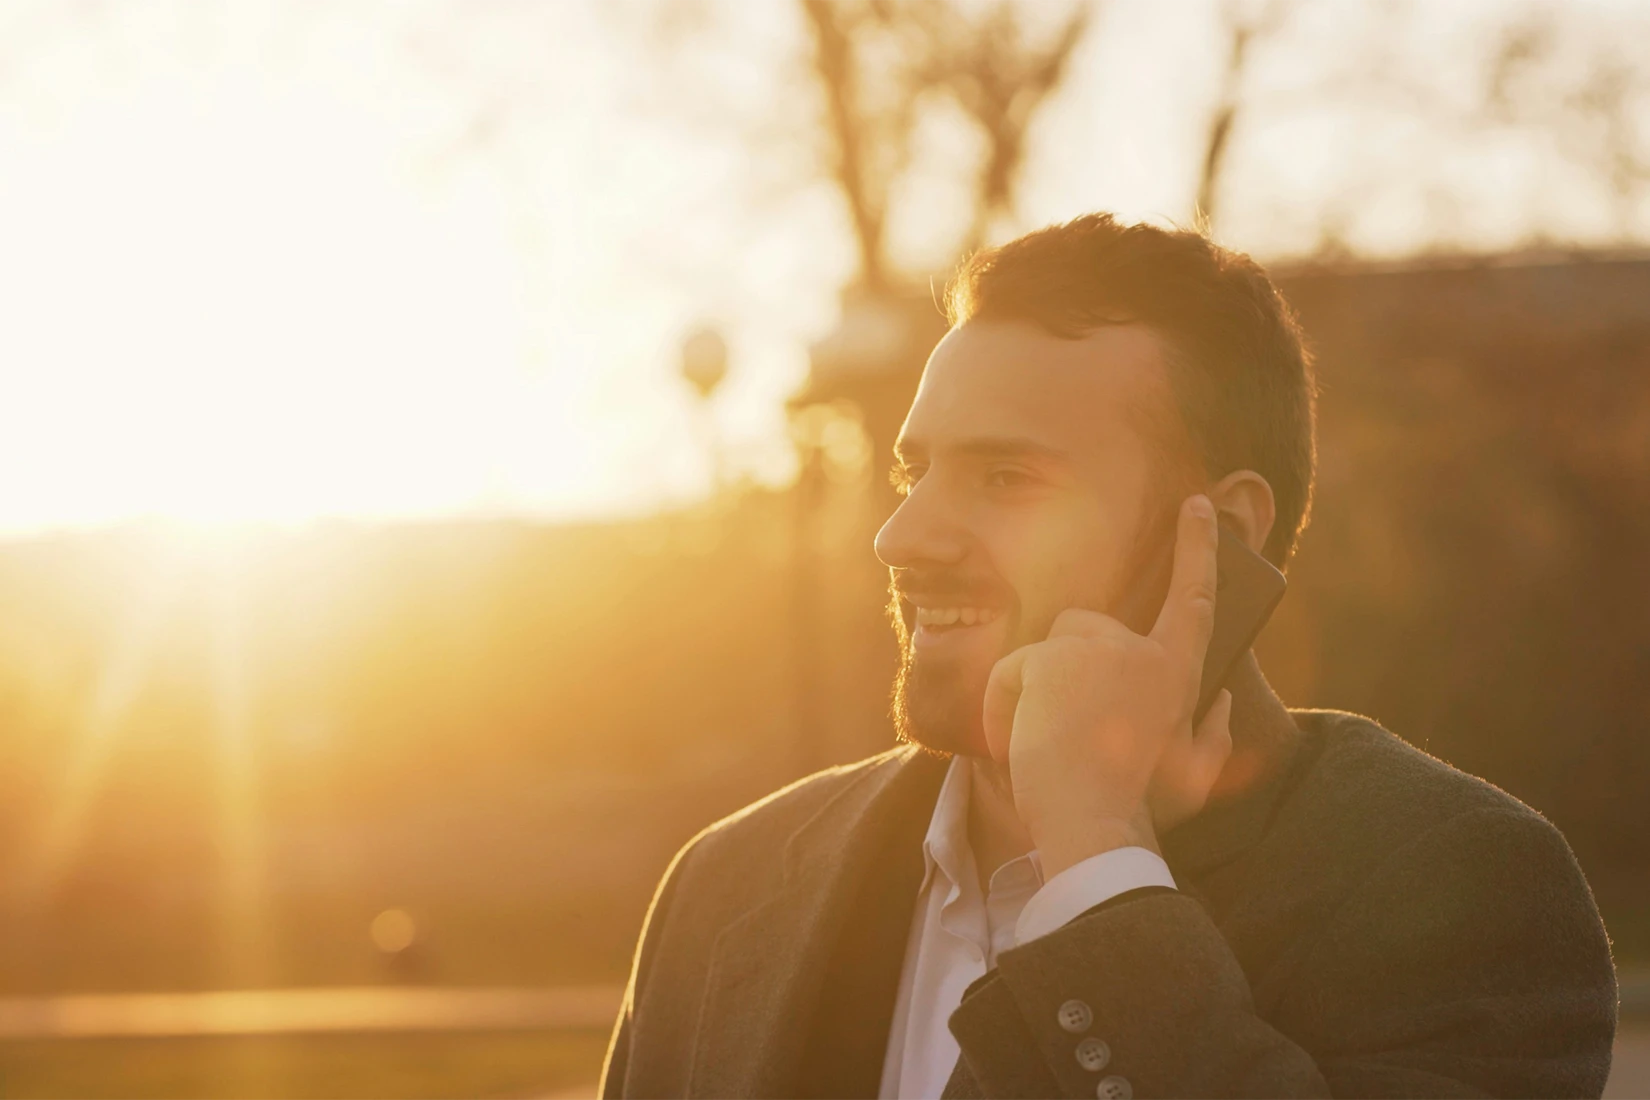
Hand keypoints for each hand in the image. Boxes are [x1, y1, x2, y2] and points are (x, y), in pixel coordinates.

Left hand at [981, 495, 1234, 877]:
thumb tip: (1222, 696)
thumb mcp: (1196, 776)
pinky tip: (1017, 742)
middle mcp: (1140, 650)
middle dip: (1069, 669)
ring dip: (1036, 689)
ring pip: (1045, 650)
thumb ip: (1215, 732)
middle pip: (1088, 629)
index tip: (1198, 505)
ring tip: (1045, 743)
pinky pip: (1012, 671)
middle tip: (1069, 727)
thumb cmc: (1141, 808)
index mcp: (1180, 673)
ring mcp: (1094, 650)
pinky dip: (1005, 705)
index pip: (1195, 597)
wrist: (1092, 826)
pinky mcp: (1048, 659)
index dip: (1198, 548)